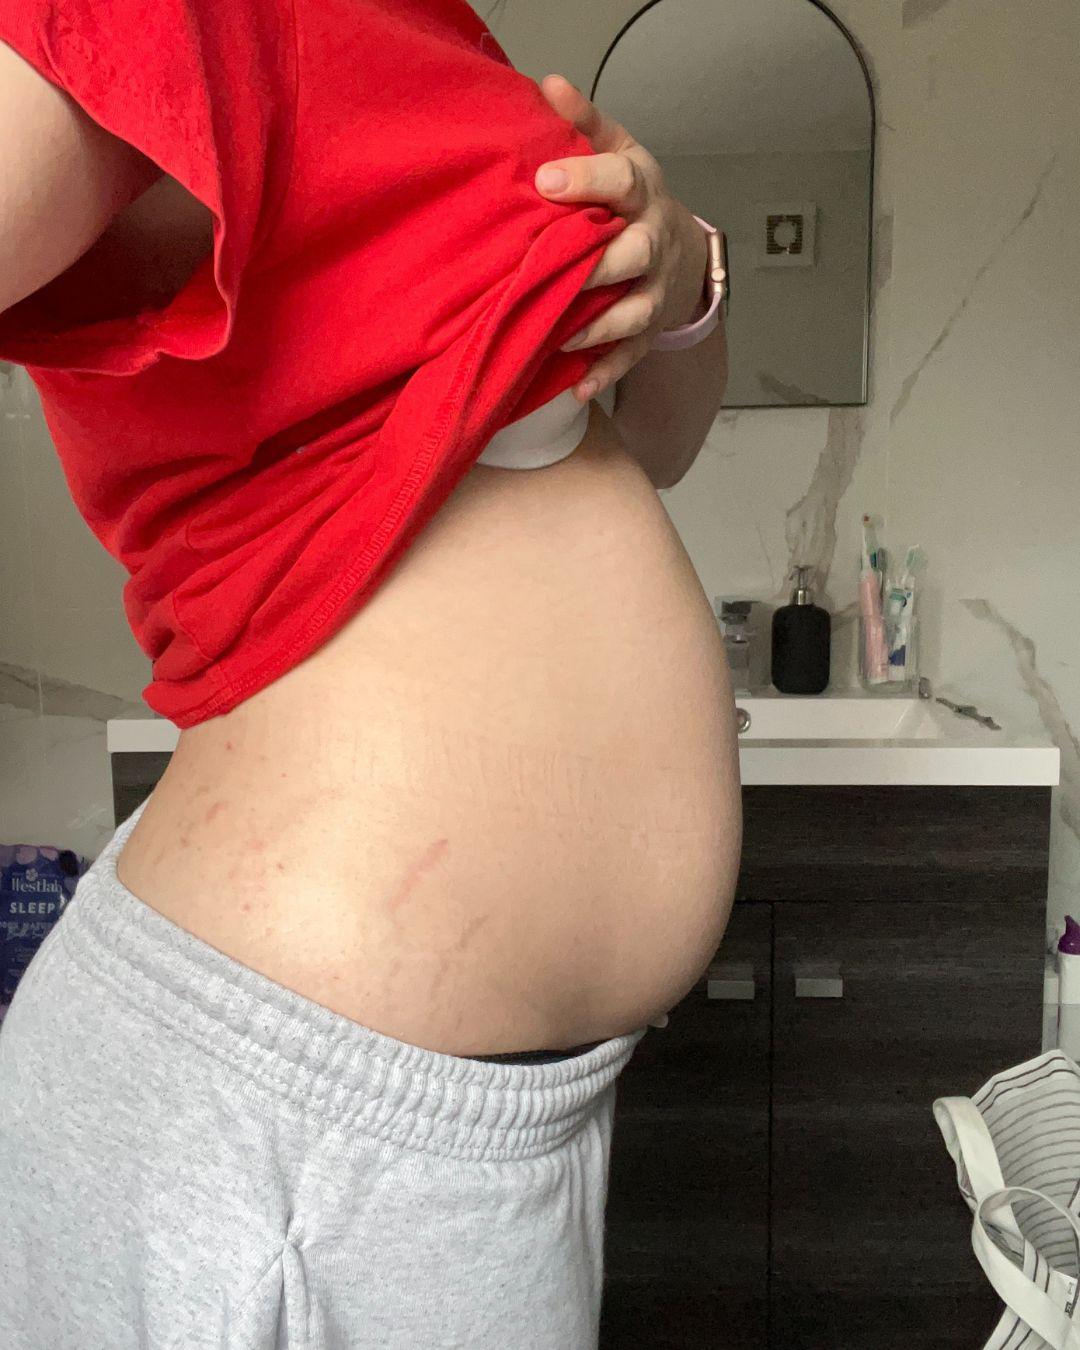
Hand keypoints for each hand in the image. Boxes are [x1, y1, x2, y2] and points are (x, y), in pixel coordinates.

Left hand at [534, 74, 708, 402]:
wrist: (677, 249)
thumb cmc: (629, 199)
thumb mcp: (615, 151)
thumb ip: (582, 123)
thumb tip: (548, 85)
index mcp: (641, 192)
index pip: (622, 182)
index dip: (588, 180)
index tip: (546, 180)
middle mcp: (653, 242)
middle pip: (635, 254)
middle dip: (598, 264)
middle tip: (554, 269)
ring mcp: (654, 290)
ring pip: (634, 311)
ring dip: (599, 326)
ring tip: (559, 337)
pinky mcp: (648, 331)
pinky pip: (630, 356)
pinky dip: (605, 373)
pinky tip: (576, 387)